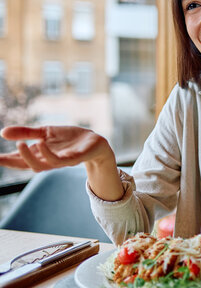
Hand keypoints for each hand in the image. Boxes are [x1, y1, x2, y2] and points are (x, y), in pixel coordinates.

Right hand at [0, 125, 123, 200]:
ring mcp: (61, 160)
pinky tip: (40, 143)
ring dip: (29, 157)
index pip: (19, 160)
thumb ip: (26, 133)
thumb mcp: (45, 132)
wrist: (94, 141)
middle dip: (12, 162)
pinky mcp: (74, 158)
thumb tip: (2, 133)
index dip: (6, 160)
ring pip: (41, 165)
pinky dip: (48, 153)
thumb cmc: (69, 139)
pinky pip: (60, 160)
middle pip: (27, 165)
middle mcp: (48, 160)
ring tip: (20, 144)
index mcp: (40, 155)